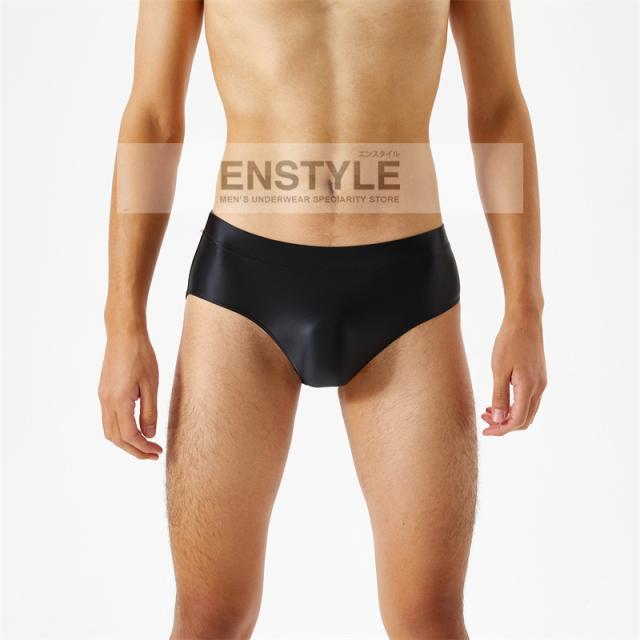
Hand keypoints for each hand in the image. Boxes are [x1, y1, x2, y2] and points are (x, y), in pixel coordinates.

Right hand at [98, 327, 162, 458]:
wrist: (124, 333)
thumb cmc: (141, 355)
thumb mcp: (152, 385)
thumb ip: (150, 412)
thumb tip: (149, 435)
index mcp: (118, 401)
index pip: (129, 436)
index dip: (143, 448)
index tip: (158, 452)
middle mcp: (106, 402)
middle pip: (116, 438)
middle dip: (134, 450)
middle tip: (153, 454)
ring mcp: (103, 397)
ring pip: (109, 430)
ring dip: (126, 442)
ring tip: (145, 445)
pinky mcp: (104, 391)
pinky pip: (109, 418)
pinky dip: (121, 430)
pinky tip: (136, 428)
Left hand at [482, 308, 546, 435]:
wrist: (525, 320)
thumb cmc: (510, 341)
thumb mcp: (499, 369)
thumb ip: (499, 396)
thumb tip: (499, 419)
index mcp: (529, 387)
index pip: (517, 420)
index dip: (501, 430)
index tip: (485, 431)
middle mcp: (539, 388)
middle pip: (524, 419)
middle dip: (504, 425)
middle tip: (484, 420)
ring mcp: (541, 382)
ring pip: (527, 411)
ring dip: (509, 416)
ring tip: (488, 411)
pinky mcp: (539, 377)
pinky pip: (528, 400)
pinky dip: (514, 406)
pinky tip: (499, 400)